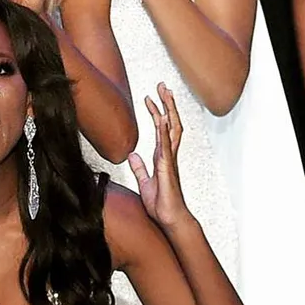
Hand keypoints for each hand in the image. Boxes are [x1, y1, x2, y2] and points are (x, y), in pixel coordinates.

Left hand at [127, 84, 194, 228]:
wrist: (170, 219)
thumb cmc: (162, 204)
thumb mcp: (145, 183)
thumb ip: (140, 169)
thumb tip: (133, 156)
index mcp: (162, 157)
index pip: (161, 129)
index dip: (157, 112)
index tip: (151, 98)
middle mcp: (168, 155)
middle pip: (170, 123)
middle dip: (167, 104)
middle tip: (162, 85)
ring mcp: (169, 160)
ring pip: (171, 129)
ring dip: (168, 110)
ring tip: (164, 92)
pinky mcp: (167, 168)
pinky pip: (166, 145)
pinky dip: (163, 131)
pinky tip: (161, 118)